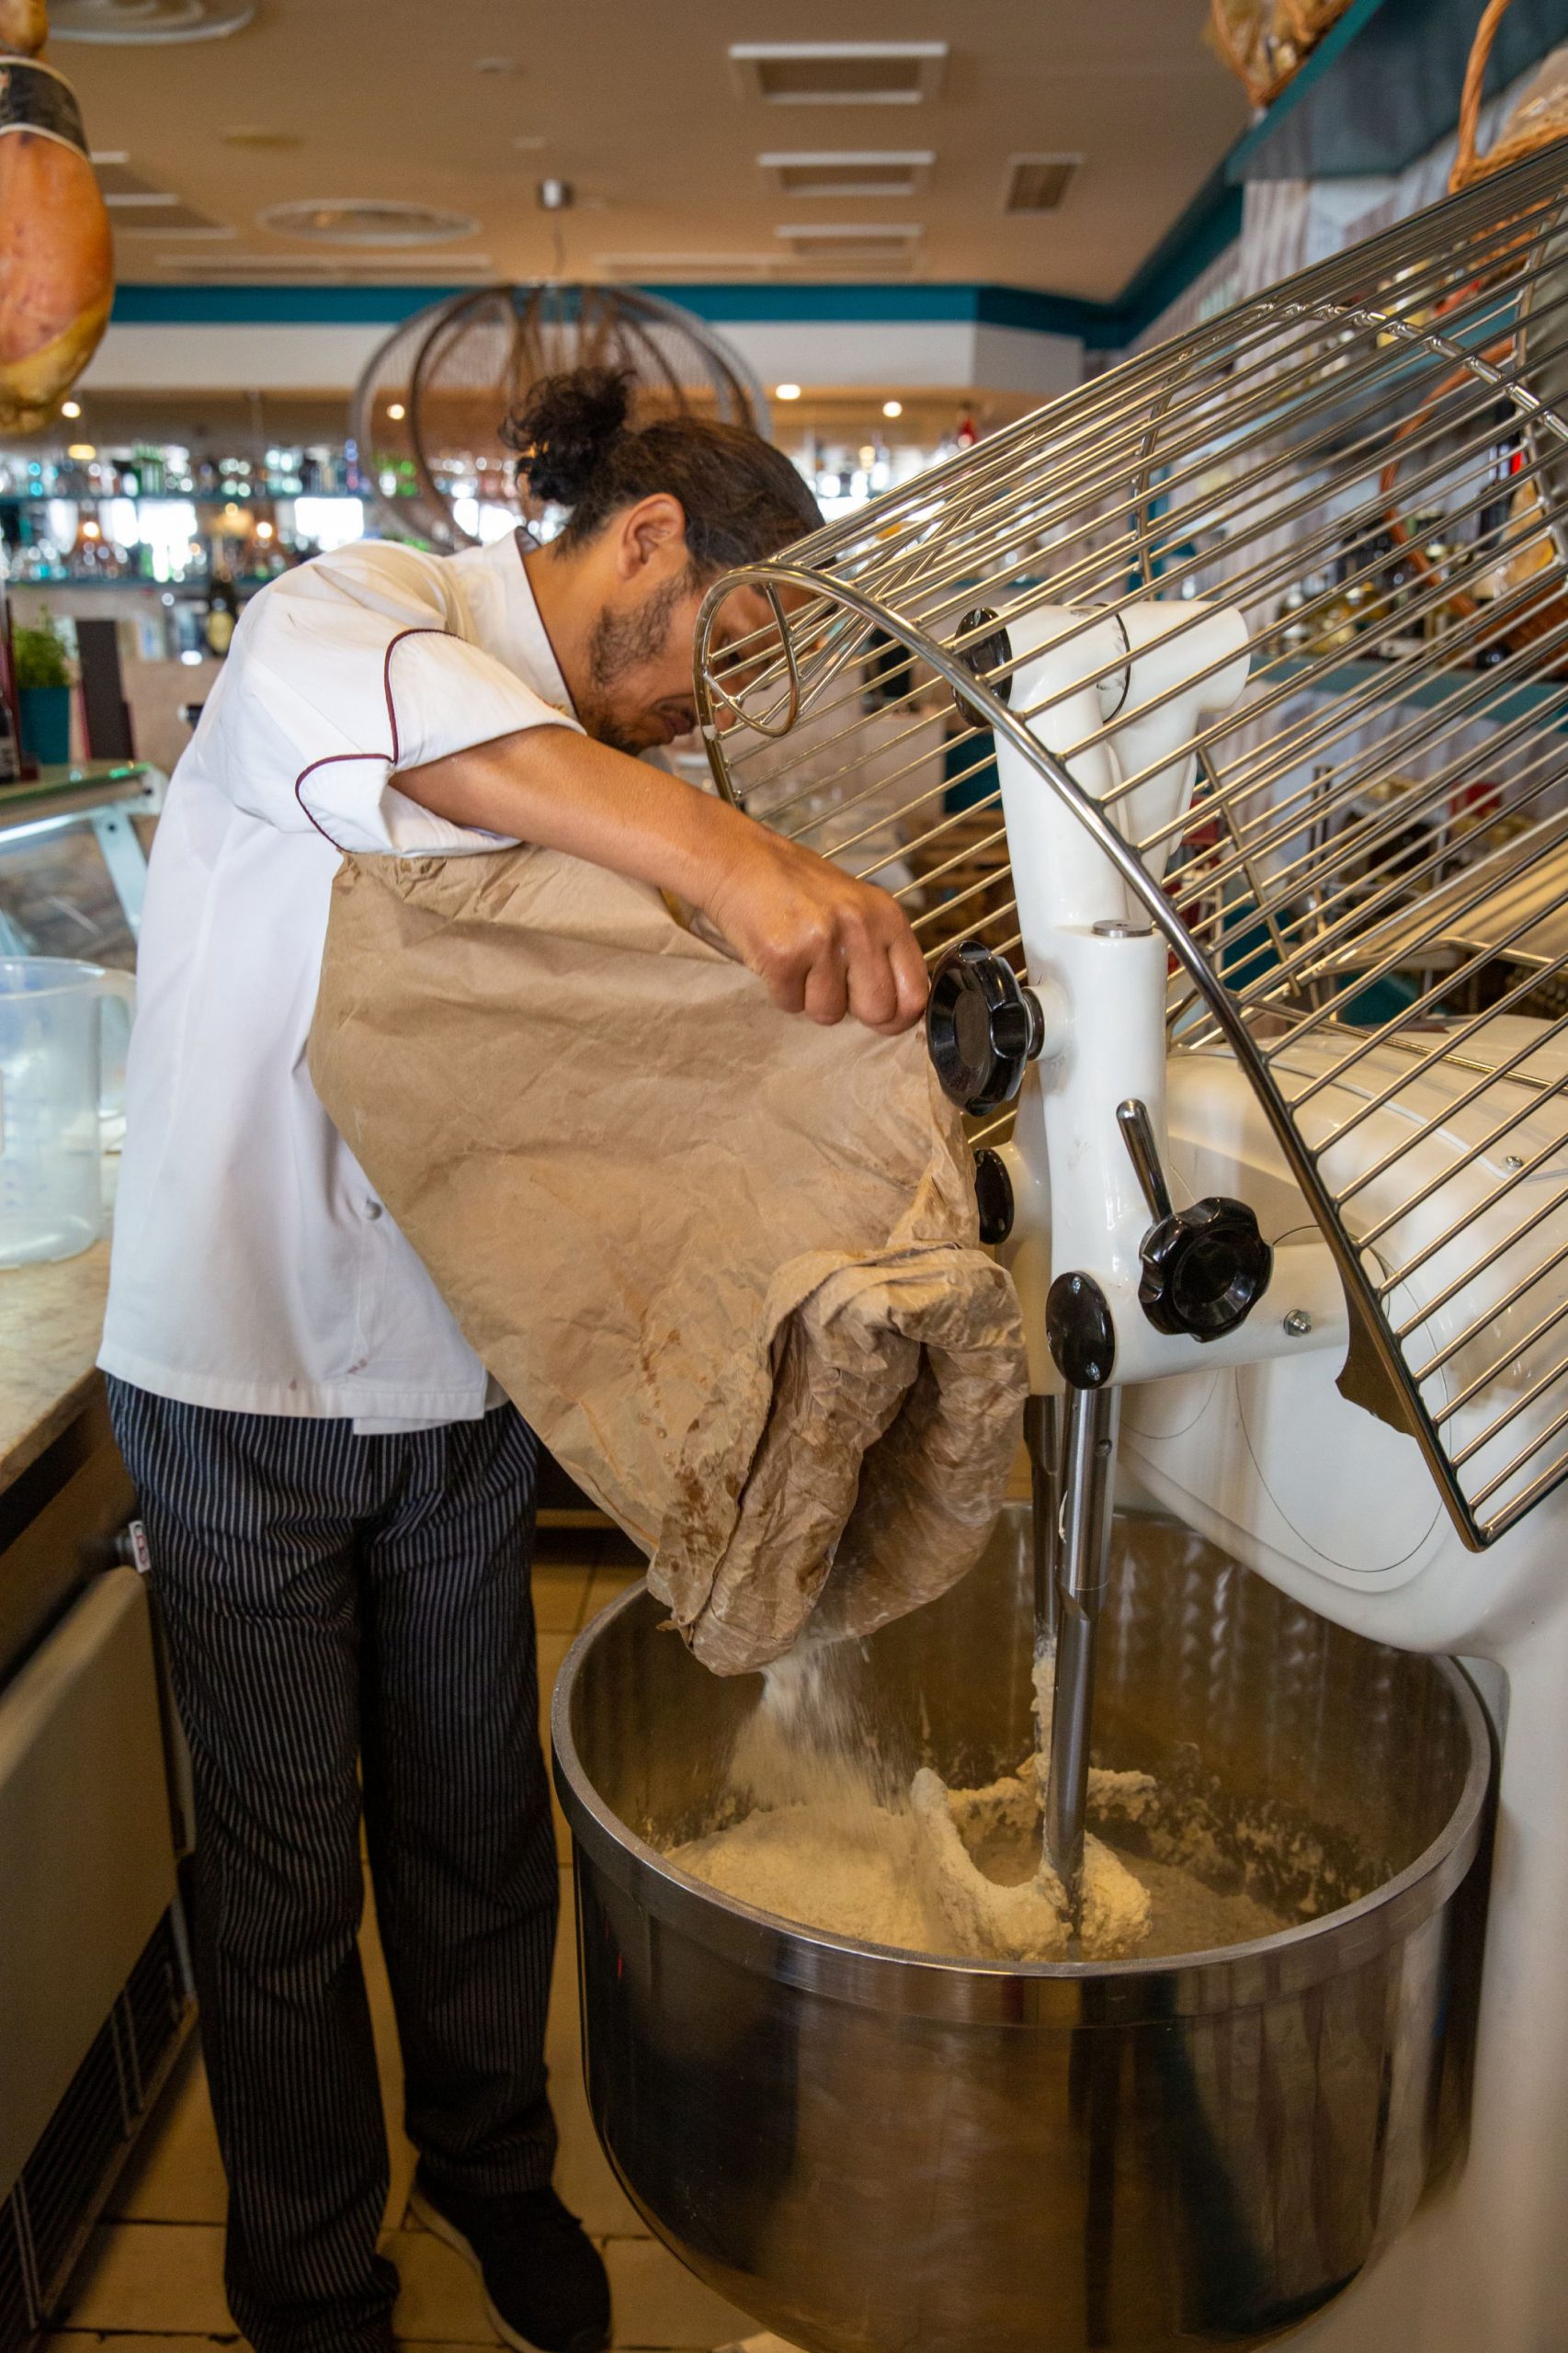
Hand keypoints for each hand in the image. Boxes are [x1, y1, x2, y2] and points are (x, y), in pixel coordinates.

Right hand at [700, 817, 928, 1034]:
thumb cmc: (798, 889)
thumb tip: (897, 1011)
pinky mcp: (784, 956)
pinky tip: (778, 957)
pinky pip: (791, 1004)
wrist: (741, 861)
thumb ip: (880, 953)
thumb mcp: (857, 908)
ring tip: (799, 959)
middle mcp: (861, 927)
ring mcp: (822, 942)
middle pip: (877, 1012)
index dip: (898, 1015)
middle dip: (852, 1009)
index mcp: (887, 917)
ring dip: (810, 997)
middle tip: (830, 981)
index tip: (882, 1016)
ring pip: (829, 1014)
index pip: (915, 992)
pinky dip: (781, 990)